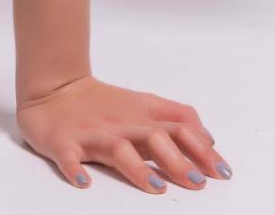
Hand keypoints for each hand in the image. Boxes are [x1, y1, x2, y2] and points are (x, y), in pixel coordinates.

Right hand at [15, 74, 230, 192]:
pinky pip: (68, 157)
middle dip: (177, 161)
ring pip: (118, 149)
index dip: (202, 149)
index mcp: (141, 116)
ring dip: (138, 169)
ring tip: (156, 187)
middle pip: (155, 138)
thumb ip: (176, 118)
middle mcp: (122, 125)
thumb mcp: (144, 105)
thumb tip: (210, 141)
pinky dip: (74, 169)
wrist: (52, 87)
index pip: (179, 128)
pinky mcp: (62, 142)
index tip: (222, 172)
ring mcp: (92, 134)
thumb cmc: (101, 103)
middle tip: (197, 182)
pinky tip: (83, 182)